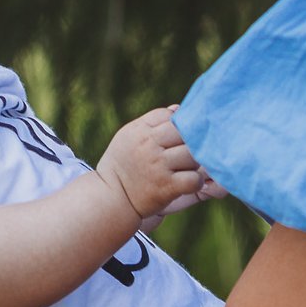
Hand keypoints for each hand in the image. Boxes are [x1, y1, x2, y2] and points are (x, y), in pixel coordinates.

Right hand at [97, 105, 214, 221]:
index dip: (175, 125)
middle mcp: (150, 146)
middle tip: (186, 151)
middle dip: (189, 141)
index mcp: (140, 131)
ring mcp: (159, 166)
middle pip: (184, 133)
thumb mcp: (128, 136)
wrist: (110, 197)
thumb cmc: (121, 164)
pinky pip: (193, 179)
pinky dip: (196, 181)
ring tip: (186, 168)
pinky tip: (189, 182)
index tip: (173, 137)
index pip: (169, 116)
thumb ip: (152, 122)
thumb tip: (177, 109)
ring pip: (192, 155)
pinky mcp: (167, 187)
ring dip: (194, 161)